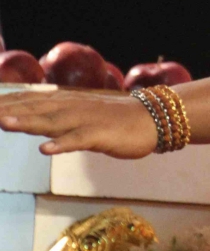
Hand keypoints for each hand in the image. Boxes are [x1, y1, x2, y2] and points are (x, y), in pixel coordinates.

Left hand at [0, 87, 157, 156]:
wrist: (153, 118)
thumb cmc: (116, 119)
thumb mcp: (83, 116)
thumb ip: (60, 118)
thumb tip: (36, 122)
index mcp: (67, 103)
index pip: (31, 101)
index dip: (8, 103)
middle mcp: (72, 107)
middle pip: (35, 108)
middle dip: (9, 110)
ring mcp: (86, 120)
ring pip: (53, 121)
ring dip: (28, 122)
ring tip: (5, 123)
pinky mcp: (100, 134)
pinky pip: (79, 140)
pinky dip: (62, 144)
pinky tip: (45, 149)